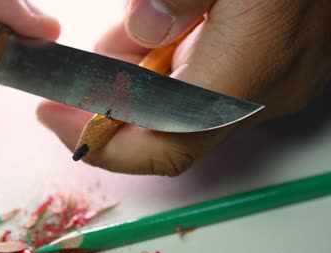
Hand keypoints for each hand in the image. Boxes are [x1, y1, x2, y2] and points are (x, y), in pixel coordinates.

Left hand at [37, 0, 330, 175]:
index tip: (56, 120)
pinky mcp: (274, 70)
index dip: (104, 145)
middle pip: (166, 126)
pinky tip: (155, 36)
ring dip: (142, 80)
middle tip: (79, 71)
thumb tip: (143, 29)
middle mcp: (264, 92)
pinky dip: (171, 69)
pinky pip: (208, 86)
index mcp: (249, 69)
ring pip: (184, 106)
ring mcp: (272, 84)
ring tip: (121, 41)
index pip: (164, 144)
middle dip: (116, 100)